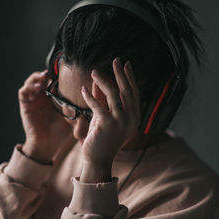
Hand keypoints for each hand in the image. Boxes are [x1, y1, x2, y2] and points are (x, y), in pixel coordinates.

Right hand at [18, 70, 71, 162]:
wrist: (48, 145)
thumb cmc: (61, 134)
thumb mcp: (72, 118)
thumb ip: (79, 108)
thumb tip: (92, 98)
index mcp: (53, 98)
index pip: (53, 81)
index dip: (57, 75)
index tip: (64, 71)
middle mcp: (42, 97)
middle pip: (41, 78)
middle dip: (46, 73)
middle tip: (53, 72)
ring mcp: (33, 100)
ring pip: (31, 81)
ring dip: (36, 77)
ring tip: (43, 77)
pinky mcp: (25, 105)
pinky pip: (22, 91)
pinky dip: (28, 86)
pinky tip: (37, 88)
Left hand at [79, 58, 140, 181]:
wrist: (98, 159)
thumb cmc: (102, 138)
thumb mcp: (105, 116)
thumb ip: (103, 99)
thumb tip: (97, 80)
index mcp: (135, 117)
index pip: (134, 92)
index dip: (130, 77)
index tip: (125, 64)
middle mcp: (131, 119)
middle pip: (126, 90)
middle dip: (121, 73)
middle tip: (116, 60)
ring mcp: (120, 122)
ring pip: (113, 93)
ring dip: (103, 80)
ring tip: (94, 72)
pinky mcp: (106, 125)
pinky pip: (97, 105)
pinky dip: (89, 96)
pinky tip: (83, 90)